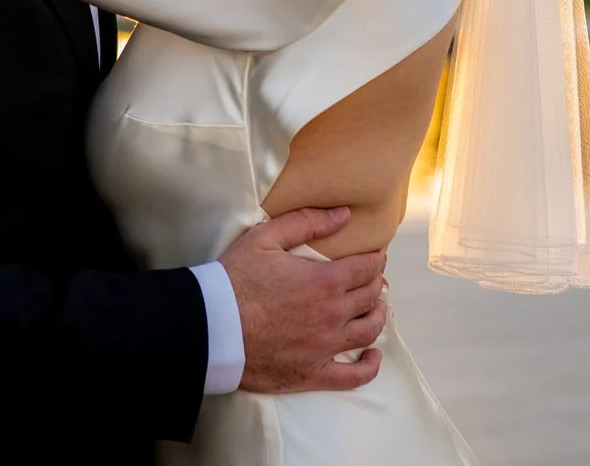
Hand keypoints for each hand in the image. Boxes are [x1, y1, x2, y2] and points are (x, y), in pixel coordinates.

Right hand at [220, 207, 388, 393]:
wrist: (212, 326)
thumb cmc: (235, 279)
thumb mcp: (265, 238)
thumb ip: (306, 222)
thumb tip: (344, 214)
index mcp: (325, 281)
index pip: (366, 268)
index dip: (374, 260)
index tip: (375, 257)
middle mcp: (332, 315)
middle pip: (370, 298)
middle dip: (375, 284)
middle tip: (372, 279)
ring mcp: (325, 347)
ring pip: (368, 331)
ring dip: (377, 317)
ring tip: (376, 309)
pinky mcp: (313, 373)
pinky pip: (353, 376)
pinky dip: (370, 366)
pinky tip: (373, 356)